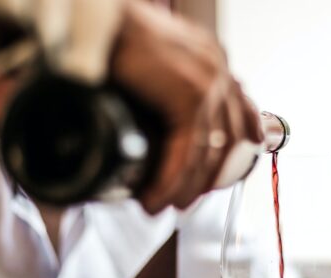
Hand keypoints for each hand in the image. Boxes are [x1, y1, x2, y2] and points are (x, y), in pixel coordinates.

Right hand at [111, 0, 261, 213]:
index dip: (235, 147)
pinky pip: (187, 152)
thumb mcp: (148, 65)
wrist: (91, 18)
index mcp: (209, 59)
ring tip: (164, 205)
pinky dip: (170, 180)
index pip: (239, 110)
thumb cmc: (109, 37)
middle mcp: (215, 68)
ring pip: (208, 152)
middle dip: (207, 178)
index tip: (216, 175)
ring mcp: (208, 82)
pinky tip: (154, 196)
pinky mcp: (190, 95)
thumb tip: (158, 124)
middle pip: (228, 139)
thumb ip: (163, 89)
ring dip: (186, 186)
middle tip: (183, 200)